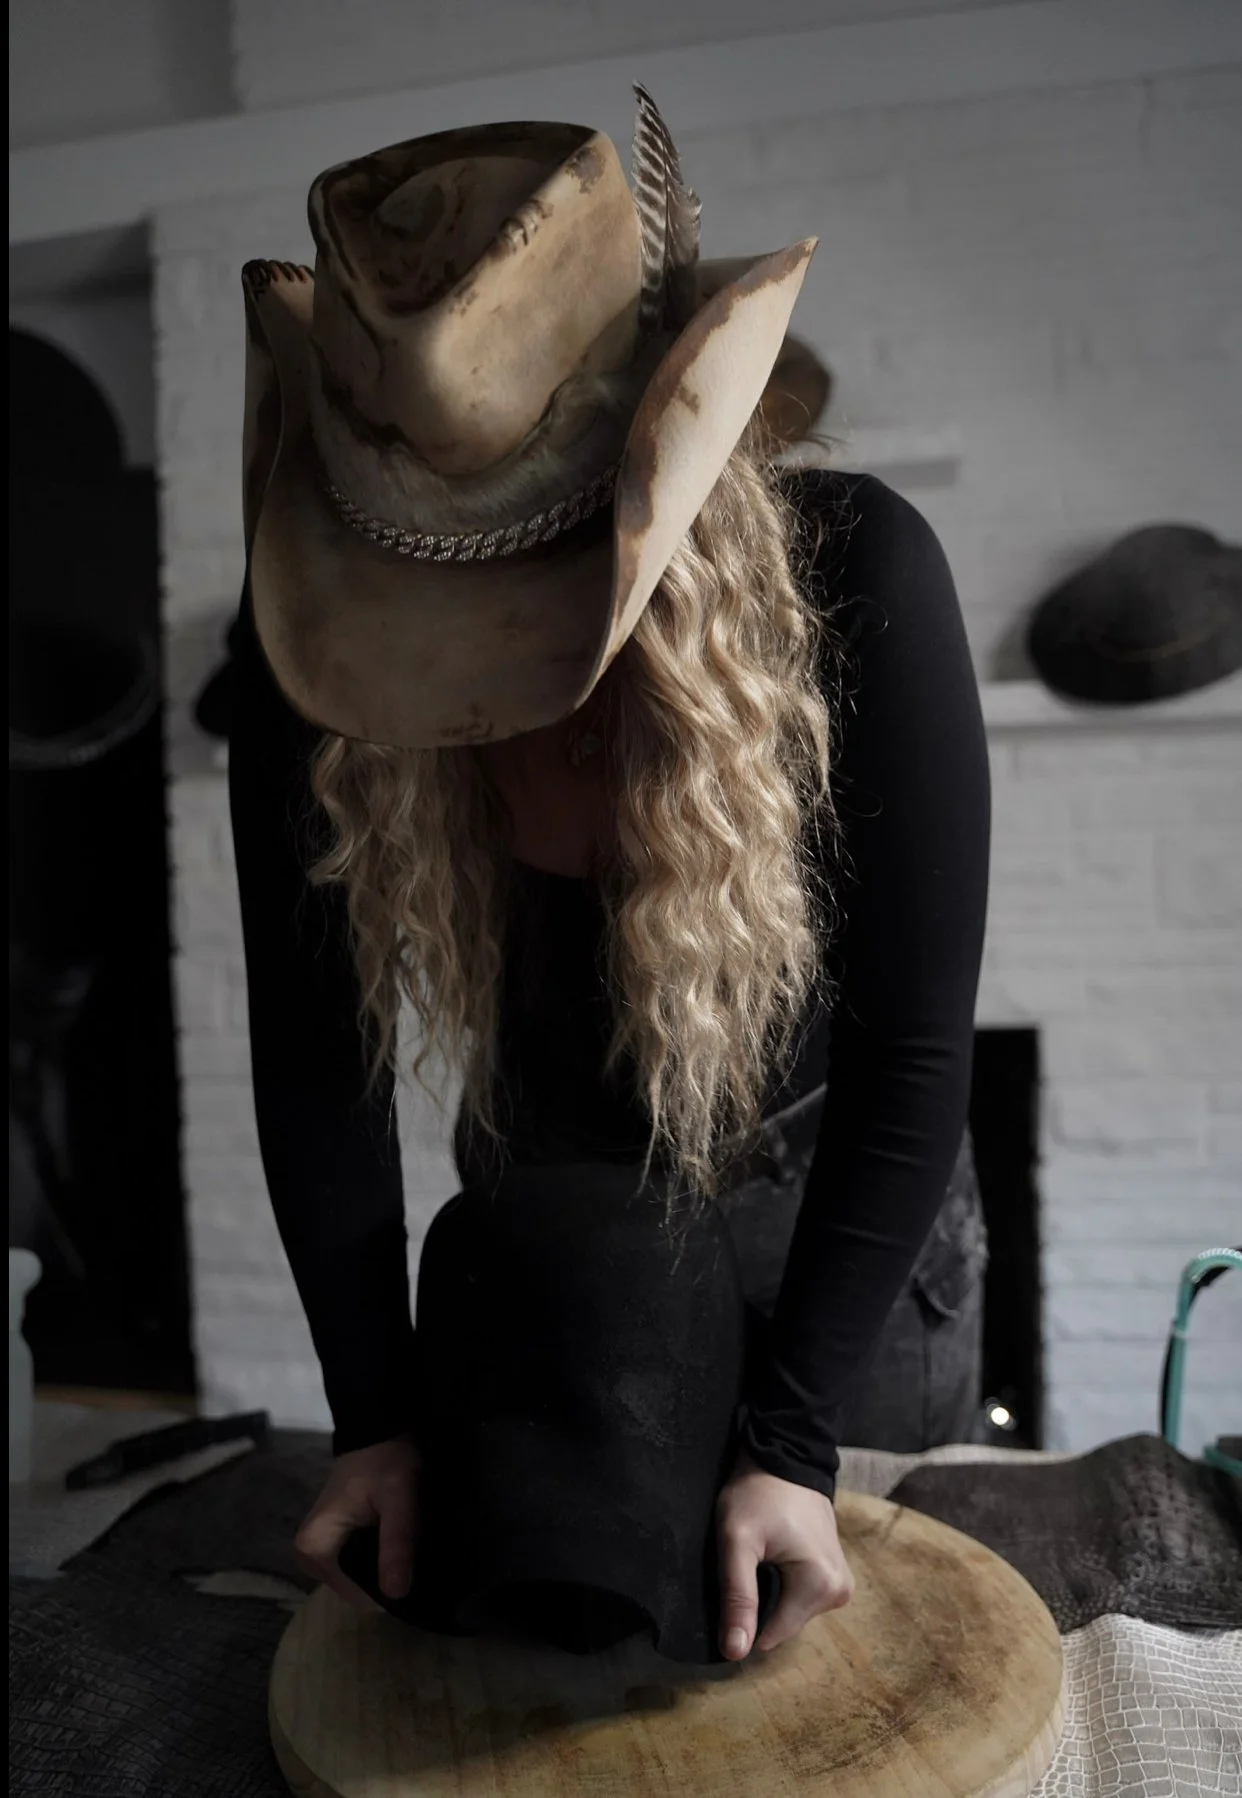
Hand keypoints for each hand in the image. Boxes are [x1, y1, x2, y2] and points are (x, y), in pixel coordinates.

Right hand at [294, 1432, 420, 1611]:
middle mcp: (309, 1555)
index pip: (357, 1594)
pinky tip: (399, 1546)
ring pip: (359, 1578)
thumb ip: (396, 1542)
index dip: (391, 1589)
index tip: (419, 1574)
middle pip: (357, 1588)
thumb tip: (396, 1594)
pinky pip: (358, 1565)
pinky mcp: (332, 1543)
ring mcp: (319, 1550)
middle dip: (388, 1578)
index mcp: (314, 1549)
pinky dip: (380, 1559)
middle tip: (419, 1557)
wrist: (378, 1430)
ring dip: (386, 1567)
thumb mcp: (397, 1497)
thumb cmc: (385, 1460)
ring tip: (413, 1549)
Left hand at [715, 1446, 853, 1658]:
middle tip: (747, 1560)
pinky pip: (801, 1593)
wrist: (785, 1452)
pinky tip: (773, 1554)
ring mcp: (842, 1581)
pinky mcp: (836, 1571)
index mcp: (822, 1586)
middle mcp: (841, 1590)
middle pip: (783, 1620)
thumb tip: (736, 1653)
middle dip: (760, 1598)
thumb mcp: (738, 1541)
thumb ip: (738, 1597)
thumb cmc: (758, 1493)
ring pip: (790, 1608)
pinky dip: (782, 1581)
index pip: (772, 1634)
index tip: (732, 1583)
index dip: (744, 1615)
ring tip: (761, 1554)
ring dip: (770, 1589)